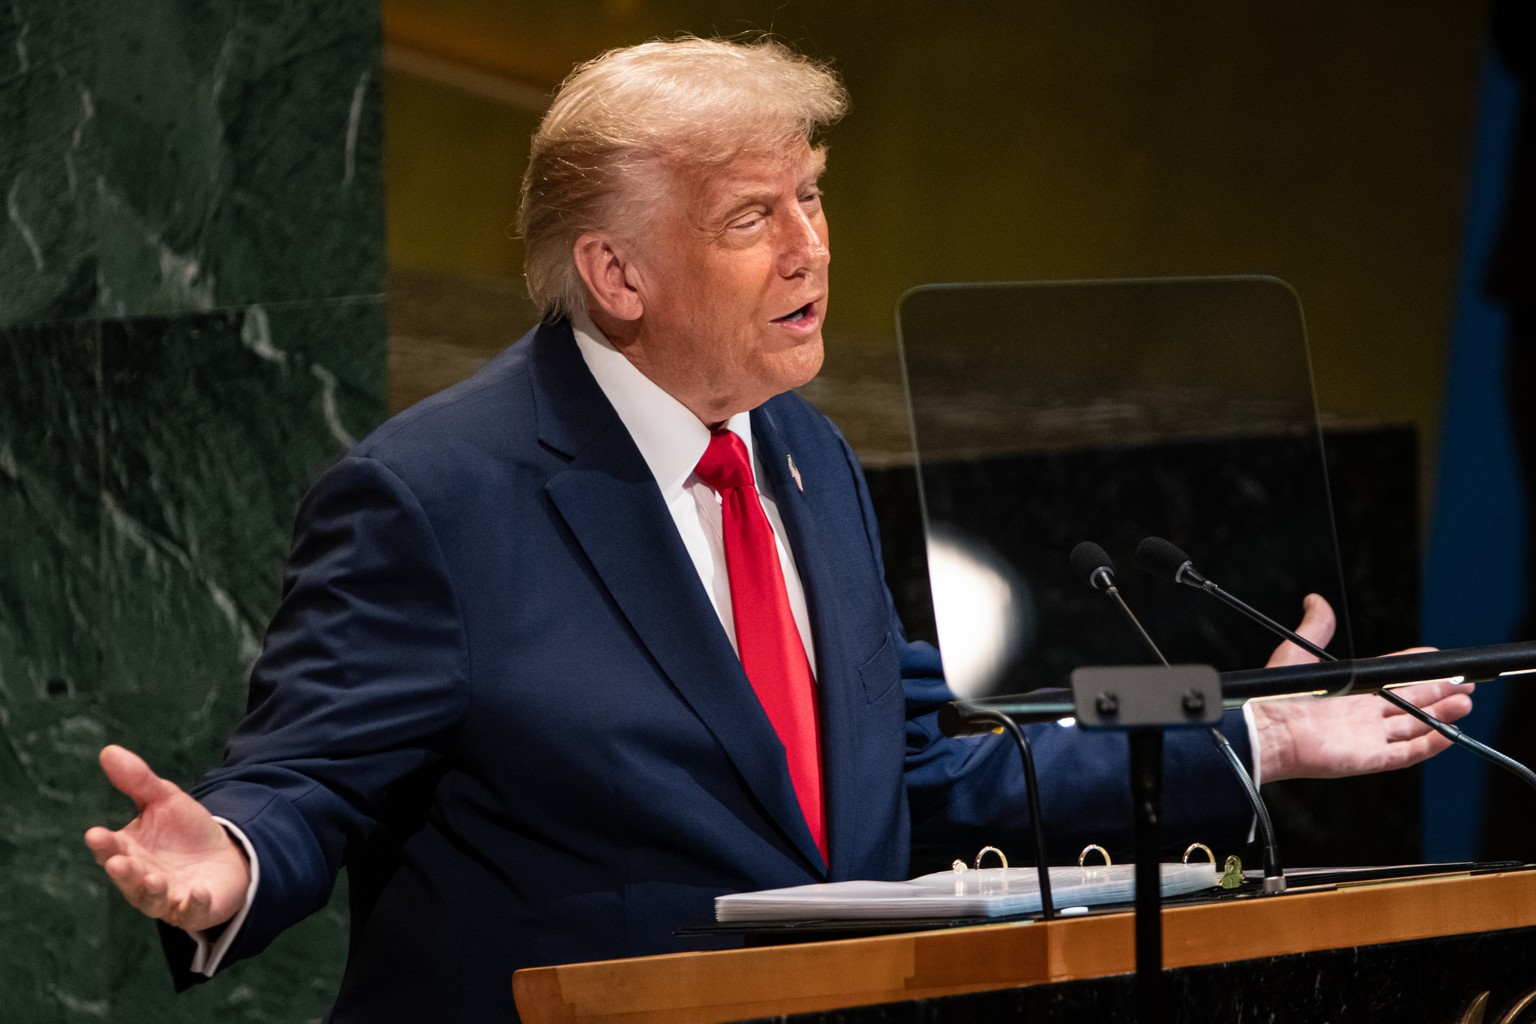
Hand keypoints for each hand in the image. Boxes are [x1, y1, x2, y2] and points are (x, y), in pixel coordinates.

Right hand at [84, 745, 249, 931]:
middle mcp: (142, 879)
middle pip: (128, 877)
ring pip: (152, 899)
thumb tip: (107, 750)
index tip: (95, 834)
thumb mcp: (165, 800)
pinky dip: (192, 904)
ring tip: (153, 879)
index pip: (111, 849)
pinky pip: (191, 911)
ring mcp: (166, 897)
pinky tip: (196, 892)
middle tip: (118, 861)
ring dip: (151, 890)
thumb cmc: (185, 831)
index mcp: (130, 852)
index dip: (103, 844)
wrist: (225, 856)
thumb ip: (138, 780)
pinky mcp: (194, 909)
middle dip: (123, 871)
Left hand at [1249, 595, 1474, 781]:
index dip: (1414, 668)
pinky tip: (1449, 731)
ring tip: (1464, 701)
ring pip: (1414, 726)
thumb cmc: (1275, 694)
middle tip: (1464, 683)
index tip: (1436, 658)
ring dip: (1441, 715)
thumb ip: (1315, 626)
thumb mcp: (1299, 651)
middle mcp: (1361, 714)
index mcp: (1349, 691)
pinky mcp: (1369, 758)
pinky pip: (1407, 753)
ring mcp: (1367, 738)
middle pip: (1410, 702)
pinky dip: (1431, 743)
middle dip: (1438, 692)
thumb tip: (1315, 599)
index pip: (1390, 677)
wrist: (1266, 728)